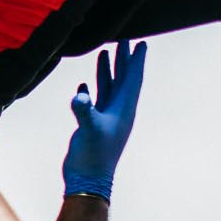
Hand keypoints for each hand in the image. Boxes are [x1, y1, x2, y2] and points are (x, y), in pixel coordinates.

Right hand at [63, 42, 146, 199]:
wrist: (87, 180)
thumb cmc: (92, 158)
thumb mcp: (89, 131)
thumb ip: (85, 112)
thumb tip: (79, 96)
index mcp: (123, 110)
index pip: (132, 79)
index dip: (136, 61)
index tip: (142, 43)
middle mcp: (118, 112)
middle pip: (123, 79)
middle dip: (124, 59)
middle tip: (125, 39)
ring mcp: (106, 118)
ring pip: (109, 87)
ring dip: (108, 70)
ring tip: (106, 52)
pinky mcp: (94, 125)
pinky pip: (95, 101)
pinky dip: (92, 89)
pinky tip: (85, 84)